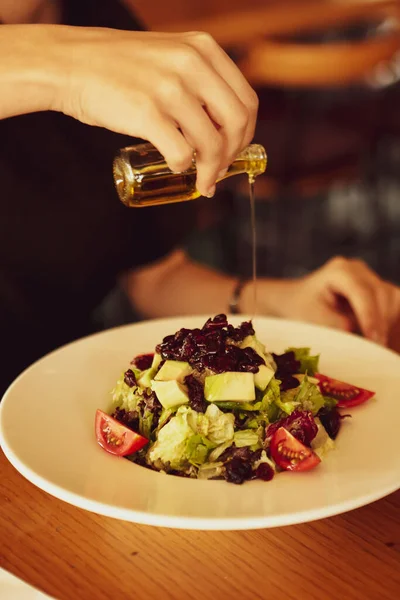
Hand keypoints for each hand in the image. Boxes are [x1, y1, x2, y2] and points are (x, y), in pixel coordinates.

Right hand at [50, 28, 257, 196]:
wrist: (70, 63)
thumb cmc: (118, 67)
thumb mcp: (169, 56)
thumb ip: (198, 80)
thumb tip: (222, 126)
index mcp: (203, 49)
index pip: (247, 100)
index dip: (246, 134)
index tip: (234, 151)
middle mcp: (191, 64)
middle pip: (237, 123)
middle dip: (233, 156)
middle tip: (219, 171)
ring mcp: (169, 88)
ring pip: (211, 144)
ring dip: (211, 171)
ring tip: (202, 181)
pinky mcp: (147, 112)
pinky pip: (181, 153)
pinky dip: (183, 168)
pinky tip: (176, 169)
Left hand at [257, 257, 399, 347]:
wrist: (295, 300)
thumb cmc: (301, 310)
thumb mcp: (315, 320)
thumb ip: (341, 327)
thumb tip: (366, 340)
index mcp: (340, 271)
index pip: (363, 293)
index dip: (371, 317)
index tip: (374, 340)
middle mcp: (358, 269)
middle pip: (382, 295)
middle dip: (382, 324)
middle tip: (379, 351)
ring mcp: (369, 277)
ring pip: (393, 300)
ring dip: (389, 324)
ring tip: (381, 348)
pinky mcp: (377, 289)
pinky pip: (394, 305)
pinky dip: (391, 324)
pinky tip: (387, 342)